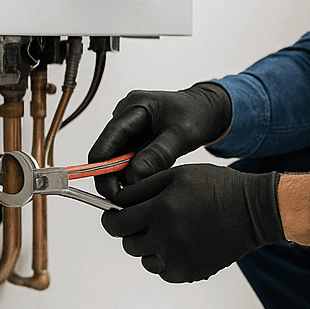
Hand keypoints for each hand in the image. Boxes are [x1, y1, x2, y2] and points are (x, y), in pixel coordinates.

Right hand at [88, 82, 231, 203]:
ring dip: (125, 178)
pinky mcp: (134, 139)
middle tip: (125, 201)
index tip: (113, 193)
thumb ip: (159, 154)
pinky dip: (134, 174)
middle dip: (112, 179)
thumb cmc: (197, 114)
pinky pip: (128, 161)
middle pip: (106, 154)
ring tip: (142, 191)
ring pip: (116, 160)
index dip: (103, 170)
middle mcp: (126, 116)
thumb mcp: (183, 134)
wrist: (206, 110)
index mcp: (134, 107)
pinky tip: (147, 181)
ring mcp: (129, 128)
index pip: (106, 142)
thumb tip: (133, 176)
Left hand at [100, 164, 285, 282]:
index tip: (112, 216)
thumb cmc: (218, 188)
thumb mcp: (177, 175)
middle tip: (147, 220)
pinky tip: (182, 244)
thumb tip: (116, 200)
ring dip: (150, 247)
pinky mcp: (190, 272)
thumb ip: (142, 188)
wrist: (253, 211)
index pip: (116, 223)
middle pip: (128, 243)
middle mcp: (166, 238)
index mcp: (160, 211)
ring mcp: (178, 258)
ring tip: (170, 231)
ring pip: (145, 259)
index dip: (110, 219)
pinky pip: (164, 271)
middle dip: (132, 231)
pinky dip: (167, 260)